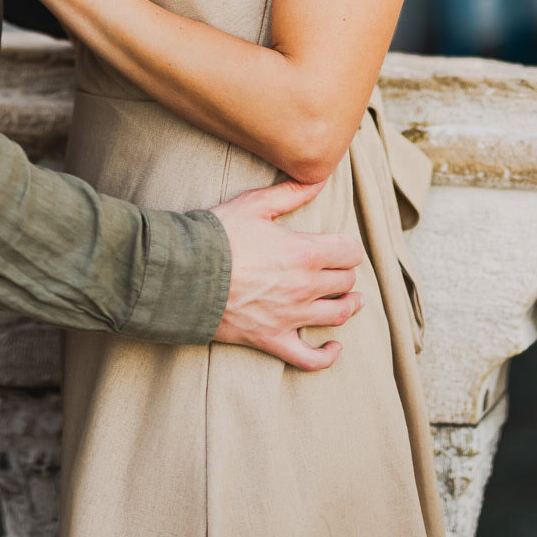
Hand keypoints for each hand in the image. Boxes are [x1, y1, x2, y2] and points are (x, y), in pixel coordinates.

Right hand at [211, 178, 362, 370]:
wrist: (185, 274)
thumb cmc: (218, 235)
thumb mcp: (255, 204)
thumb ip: (291, 192)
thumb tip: (320, 178)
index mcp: (305, 252)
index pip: (350, 252)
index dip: (349, 247)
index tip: (341, 245)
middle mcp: (305, 287)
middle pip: (345, 282)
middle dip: (346, 273)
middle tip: (339, 269)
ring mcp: (291, 317)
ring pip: (337, 315)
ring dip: (349, 306)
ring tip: (352, 300)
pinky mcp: (273, 340)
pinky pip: (309, 358)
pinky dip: (327, 355)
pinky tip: (334, 347)